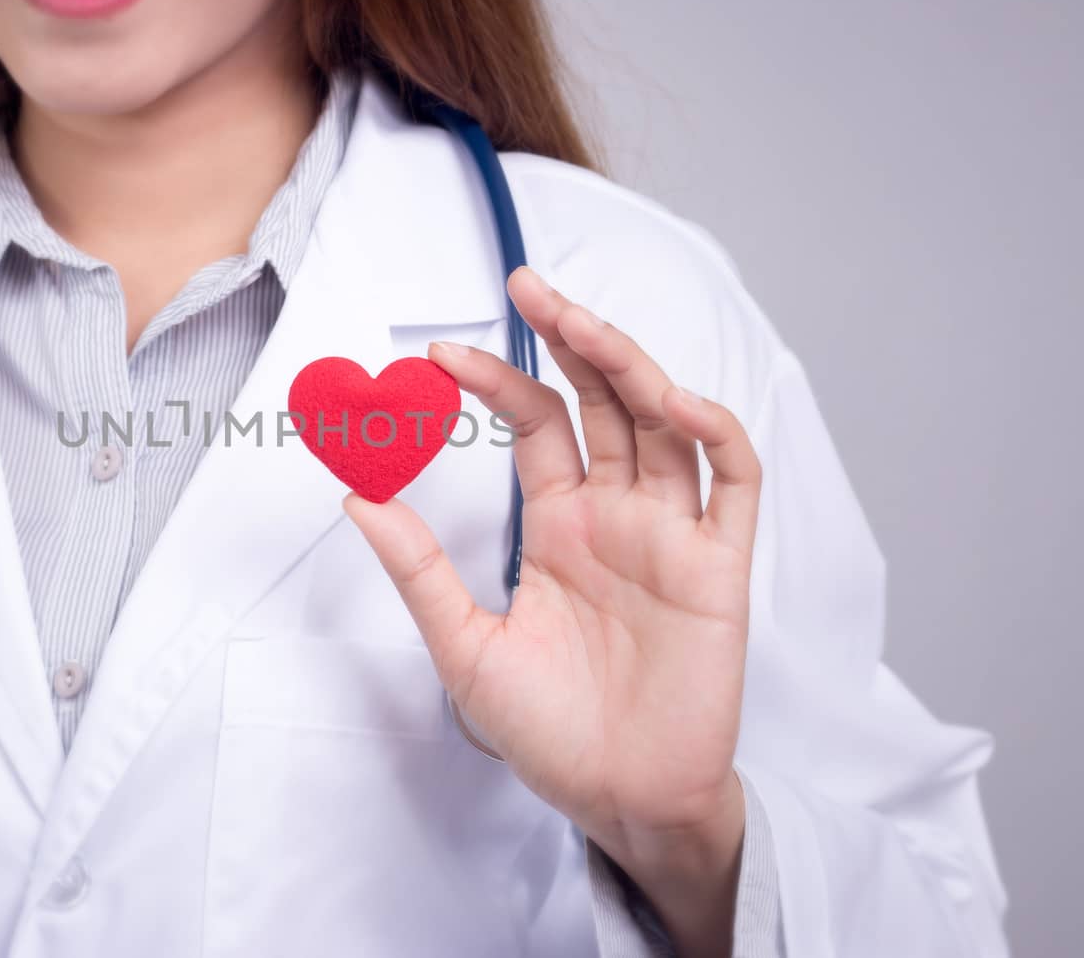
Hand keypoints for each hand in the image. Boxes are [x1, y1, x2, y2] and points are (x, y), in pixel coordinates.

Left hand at [343, 264, 761, 955]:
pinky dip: (711, 431)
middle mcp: (617, 515)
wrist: (618, 800)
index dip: (494, 382)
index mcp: (559, 525)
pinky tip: (672, 402)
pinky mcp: (721, 567)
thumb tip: (353, 495)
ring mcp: (672, 534)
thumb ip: (417, 569)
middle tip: (523, 285)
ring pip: (663, 422)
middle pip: (602, 400)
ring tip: (577, 321)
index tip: (435, 357)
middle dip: (568, 339)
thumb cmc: (548, 731)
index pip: (534, 426)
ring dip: (628, 365)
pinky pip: (732, 481)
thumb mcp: (463, 646)